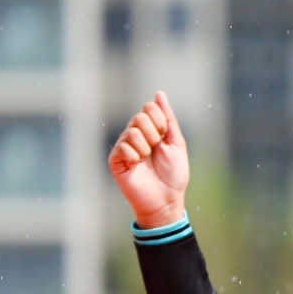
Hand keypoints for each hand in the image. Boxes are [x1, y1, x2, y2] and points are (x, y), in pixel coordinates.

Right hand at [108, 91, 188, 227]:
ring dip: (146, 148)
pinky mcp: (116, 159)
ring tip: (146, 161)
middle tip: (155, 151)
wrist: (166, 199)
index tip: (164, 137)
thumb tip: (159, 94)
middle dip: (154, 135)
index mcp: (150, 129)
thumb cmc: (174, 175)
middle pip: (140, 117)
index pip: (149, 107)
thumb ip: (168, 119)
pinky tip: (136, 166)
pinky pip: (124, 147)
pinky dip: (135, 157)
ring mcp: (124, 146)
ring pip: (133, 131)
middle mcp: (135, 134)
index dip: (160, 121)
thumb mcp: (176, 143)